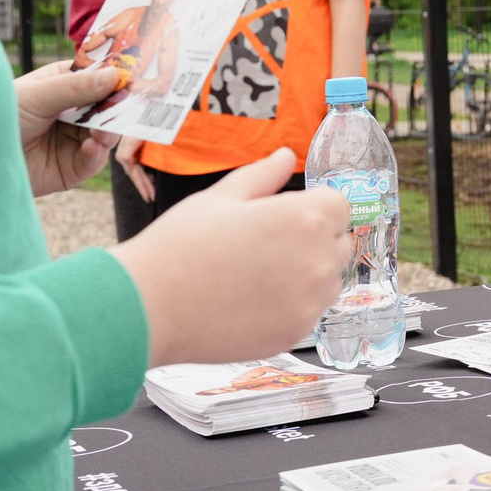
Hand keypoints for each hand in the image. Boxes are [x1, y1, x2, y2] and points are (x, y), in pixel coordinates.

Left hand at [14, 61, 121, 197]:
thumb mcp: (37, 96)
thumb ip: (76, 88)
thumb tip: (115, 74)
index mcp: (61, 86)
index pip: (96, 77)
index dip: (114, 76)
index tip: (132, 75)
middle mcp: (70, 112)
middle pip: (106, 106)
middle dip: (117, 106)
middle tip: (126, 105)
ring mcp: (71, 140)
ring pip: (105, 134)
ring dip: (109, 130)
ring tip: (103, 131)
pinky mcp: (70, 169)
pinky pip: (93, 160)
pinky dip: (96, 153)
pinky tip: (91, 146)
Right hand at [107, 150, 351, 366]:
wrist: (150, 305)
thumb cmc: (181, 245)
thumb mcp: (221, 197)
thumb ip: (264, 176)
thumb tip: (287, 156)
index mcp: (305, 218)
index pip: (340, 206)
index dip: (315, 207)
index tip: (288, 215)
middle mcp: (318, 260)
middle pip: (340, 243)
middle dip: (316, 239)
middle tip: (270, 244)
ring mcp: (310, 302)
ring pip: (329, 281)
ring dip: (308, 274)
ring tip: (259, 274)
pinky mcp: (296, 334)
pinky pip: (309, 313)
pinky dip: (292, 307)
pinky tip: (253, 301)